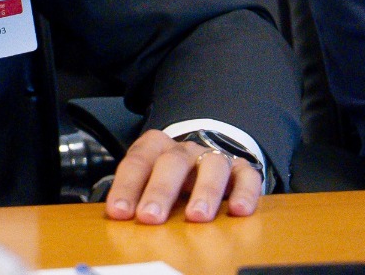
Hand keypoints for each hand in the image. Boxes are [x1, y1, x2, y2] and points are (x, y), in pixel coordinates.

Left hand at [104, 129, 262, 223]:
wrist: (205, 158)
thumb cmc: (170, 177)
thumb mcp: (148, 180)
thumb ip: (135, 193)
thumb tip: (117, 215)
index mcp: (156, 147)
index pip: (137, 161)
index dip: (126, 186)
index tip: (119, 212)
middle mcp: (184, 149)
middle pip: (171, 162)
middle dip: (159, 191)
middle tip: (150, 217)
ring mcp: (214, 157)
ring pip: (211, 166)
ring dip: (204, 191)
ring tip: (196, 217)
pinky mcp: (242, 170)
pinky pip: (247, 177)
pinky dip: (244, 193)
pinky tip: (237, 210)